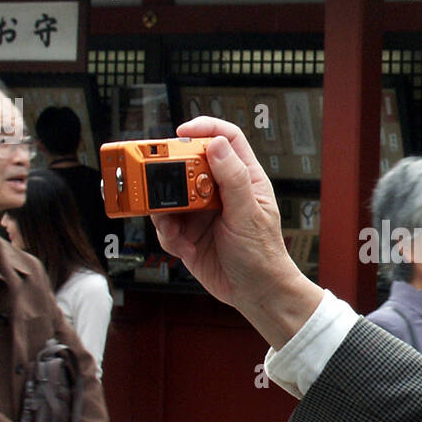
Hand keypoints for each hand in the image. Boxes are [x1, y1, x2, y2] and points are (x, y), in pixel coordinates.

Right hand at [152, 119, 322, 348]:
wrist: (256, 293)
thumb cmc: (263, 254)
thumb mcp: (250, 214)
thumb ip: (233, 179)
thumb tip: (216, 144)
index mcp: (243, 178)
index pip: (226, 139)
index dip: (204, 128)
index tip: (182, 132)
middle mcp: (220, 191)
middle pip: (188, 164)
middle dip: (170, 171)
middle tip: (158, 179)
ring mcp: (202, 212)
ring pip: (171, 195)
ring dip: (165, 208)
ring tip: (171, 224)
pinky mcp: (188, 234)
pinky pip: (166, 225)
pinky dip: (167, 234)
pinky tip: (182, 245)